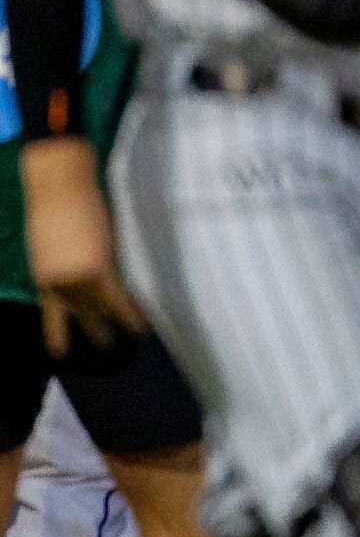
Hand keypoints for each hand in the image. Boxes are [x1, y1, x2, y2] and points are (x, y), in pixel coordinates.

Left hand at [20, 141, 143, 355]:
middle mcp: (57, 281)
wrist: (58, 186)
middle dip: (93, 330)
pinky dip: (129, 315)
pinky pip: (117, 299)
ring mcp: (76, 277)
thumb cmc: (55, 204)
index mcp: (42, 275)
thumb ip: (66, 262)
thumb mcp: (50, 243)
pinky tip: (141, 327)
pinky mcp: (97, 270)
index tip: (60, 350)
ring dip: (116, 326)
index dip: (57, 332)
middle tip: (105, 346)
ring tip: (131, 339)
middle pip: (79, 312)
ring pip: (100, 309)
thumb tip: (86, 273)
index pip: (54, 311)